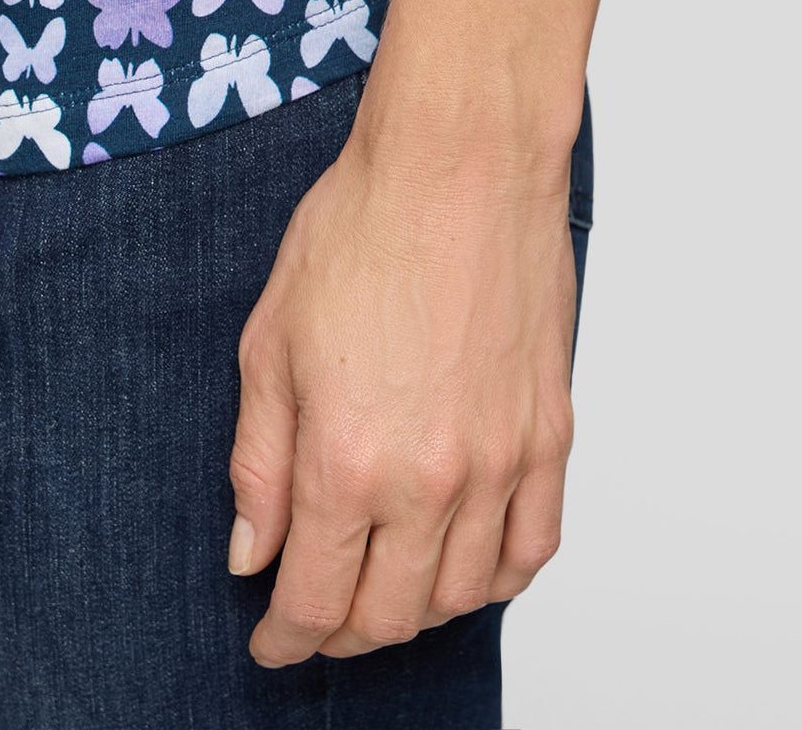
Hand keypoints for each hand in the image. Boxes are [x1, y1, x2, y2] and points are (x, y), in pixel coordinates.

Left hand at [228, 0, 631, 666]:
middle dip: (342, 632)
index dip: (285, 638)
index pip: (314, 601)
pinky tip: (467, 563)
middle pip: (390, 616)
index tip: (269, 638)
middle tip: (317, 613)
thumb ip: (259, 461)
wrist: (461, 163)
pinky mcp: (551, 432)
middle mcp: (432, 479)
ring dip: (416, 608)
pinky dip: (498, 576)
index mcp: (347, 460)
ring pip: (464, 595)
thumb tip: (251, 550)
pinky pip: (534, 546)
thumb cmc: (364, 226)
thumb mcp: (270, 341)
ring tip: (385, 584)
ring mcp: (502, 461)